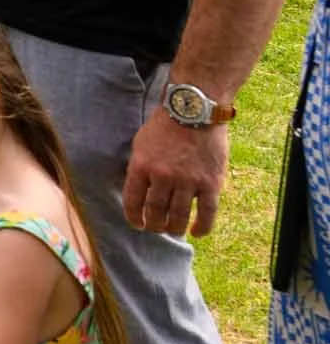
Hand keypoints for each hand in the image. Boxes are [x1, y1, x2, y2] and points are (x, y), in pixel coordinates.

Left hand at [124, 105, 227, 236]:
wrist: (194, 110)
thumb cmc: (165, 126)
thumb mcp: (141, 143)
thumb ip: (139, 167)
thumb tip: (136, 191)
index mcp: (141, 166)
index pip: (133, 201)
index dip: (133, 218)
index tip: (137, 224)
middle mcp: (163, 176)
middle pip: (155, 212)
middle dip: (154, 225)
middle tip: (156, 228)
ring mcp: (188, 181)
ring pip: (178, 216)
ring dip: (174, 228)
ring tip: (172, 230)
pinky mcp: (211, 183)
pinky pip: (206, 213)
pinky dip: (202, 227)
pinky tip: (196, 233)